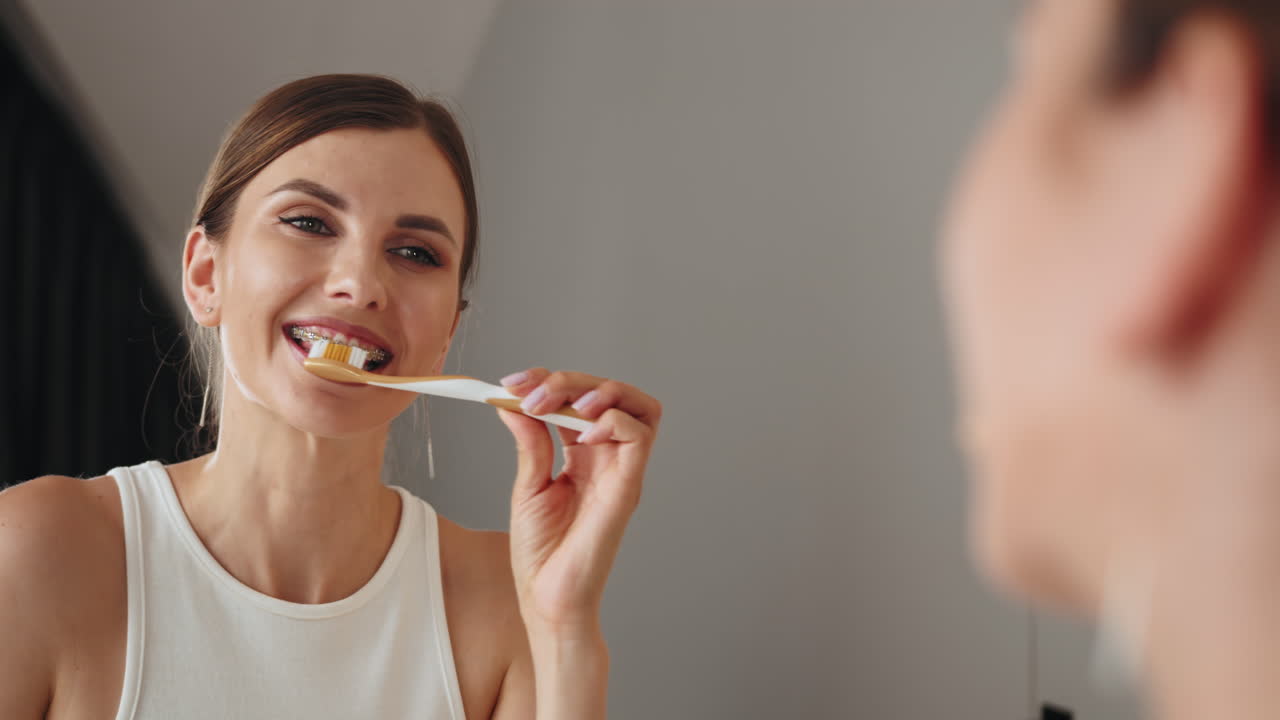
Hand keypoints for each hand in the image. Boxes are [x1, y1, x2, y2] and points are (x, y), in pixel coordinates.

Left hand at [496, 368, 660, 632]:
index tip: (510, 383)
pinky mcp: (628, 486)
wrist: (547, 596)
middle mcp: (607, 457)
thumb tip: (512, 403)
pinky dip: (612, 422)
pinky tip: (581, 436)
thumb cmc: (541, 552)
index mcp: (582, 454)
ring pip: (638, 405)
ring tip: (566, 403)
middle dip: (569, 381)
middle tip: (531, 393)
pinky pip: (639, 436)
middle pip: (609, 393)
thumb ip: (529, 442)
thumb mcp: (527, 485)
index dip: (548, 381)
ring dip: (603, 390)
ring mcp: (621, 470)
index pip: (577, 398)